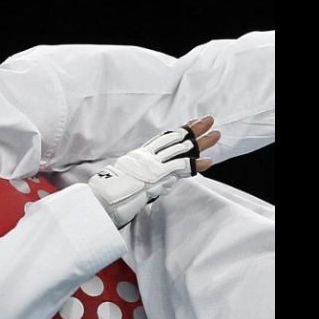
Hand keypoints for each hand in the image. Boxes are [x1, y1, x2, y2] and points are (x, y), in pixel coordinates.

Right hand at [88, 116, 220, 227]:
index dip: (179, 130)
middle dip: (194, 130)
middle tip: (209, 120)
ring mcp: (152, 165)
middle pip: (174, 140)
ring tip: (216, 135)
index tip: (191, 122)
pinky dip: (195, 165)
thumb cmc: (111, 194)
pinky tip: (208, 162)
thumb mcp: (128, 179)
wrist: (102, 199)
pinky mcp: (157, 177)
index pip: (163, 139)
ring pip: (180, 150)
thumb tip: (161, 180)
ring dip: (200, 143)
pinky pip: (180, 168)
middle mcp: (147, 157)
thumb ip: (144, 176)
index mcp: (139, 156)